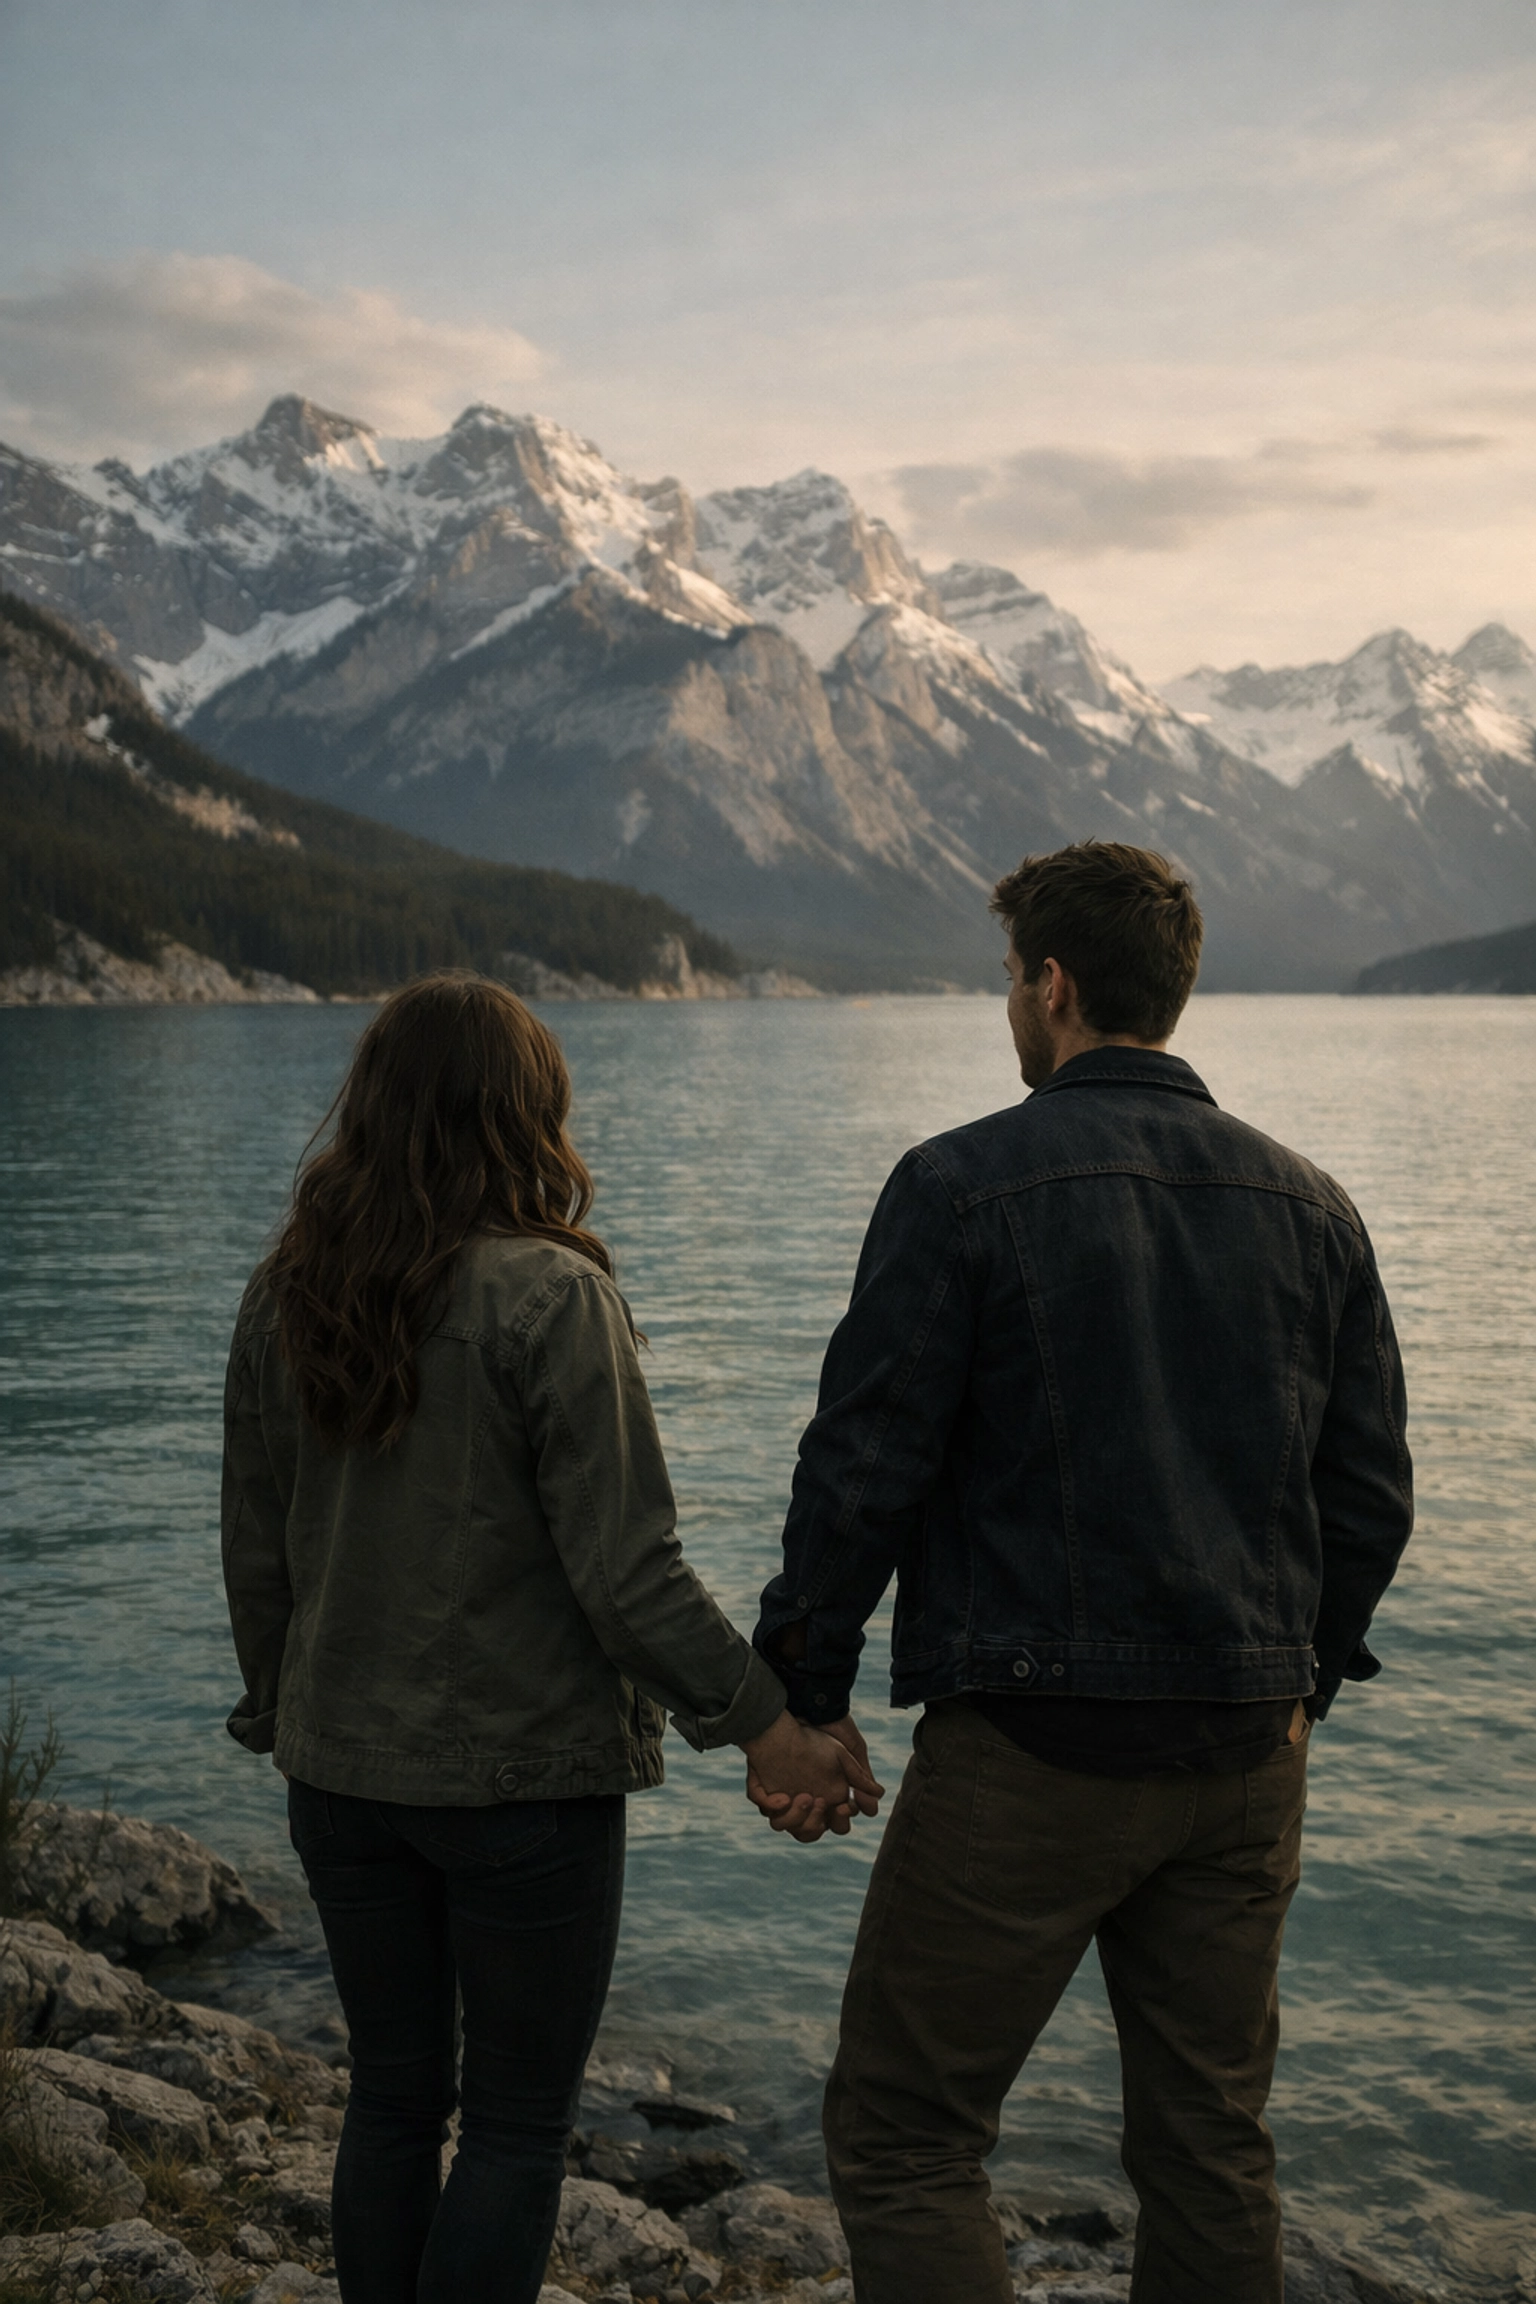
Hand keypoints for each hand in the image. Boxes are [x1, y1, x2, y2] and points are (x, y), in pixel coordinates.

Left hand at [742, 1709, 883, 1843]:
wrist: (802, 1706)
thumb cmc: (826, 1730)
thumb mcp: (848, 1753)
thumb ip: (860, 1777)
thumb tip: (878, 1797)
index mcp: (825, 1795)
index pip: (833, 1822)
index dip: (839, 1819)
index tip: (842, 1806)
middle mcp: (803, 1799)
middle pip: (808, 1830)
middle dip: (814, 1823)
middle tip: (819, 1801)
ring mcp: (781, 1793)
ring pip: (783, 1823)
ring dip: (794, 1818)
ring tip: (804, 1797)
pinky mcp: (762, 1783)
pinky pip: (762, 1802)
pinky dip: (770, 1805)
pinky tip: (782, 1796)